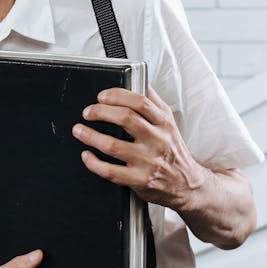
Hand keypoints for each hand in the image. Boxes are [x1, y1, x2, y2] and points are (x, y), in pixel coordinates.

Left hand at [73, 87, 208, 210]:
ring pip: (113, 145)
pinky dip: (93, 162)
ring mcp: (148, 161)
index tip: (102, 96)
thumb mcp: (170, 123)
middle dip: (100, 111)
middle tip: (88, 112)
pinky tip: (87, 155)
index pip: (140, 101)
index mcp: (164, 123)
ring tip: (79, 130)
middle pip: (125, 118)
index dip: (117, 95)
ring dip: (90, 136)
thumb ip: (154, 103)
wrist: (187, 184)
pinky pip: (110, 172)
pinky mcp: (140, 180)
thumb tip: (137, 83)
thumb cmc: (174, 152)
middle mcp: (157, 141)